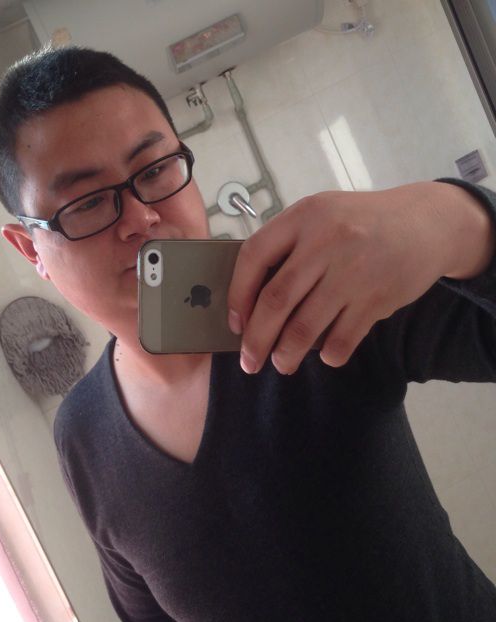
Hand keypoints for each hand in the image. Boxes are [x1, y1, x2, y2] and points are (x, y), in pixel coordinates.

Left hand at [227, 182, 459, 374]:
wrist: (427, 223)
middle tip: (249, 361)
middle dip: (256, 339)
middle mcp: (325, 242)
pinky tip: (325, 355)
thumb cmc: (361, 223)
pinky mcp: (377, 296)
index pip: (253, 257)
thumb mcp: (320, 215)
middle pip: (275, 301)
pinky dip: (330, 353)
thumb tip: (250, 301)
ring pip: (305, 326)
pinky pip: (343, 337)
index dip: (237, 294)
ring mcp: (353, 271)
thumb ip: (287, 246)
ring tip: (281, 364)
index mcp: (303, 217)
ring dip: (287, 354)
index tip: (235, 322)